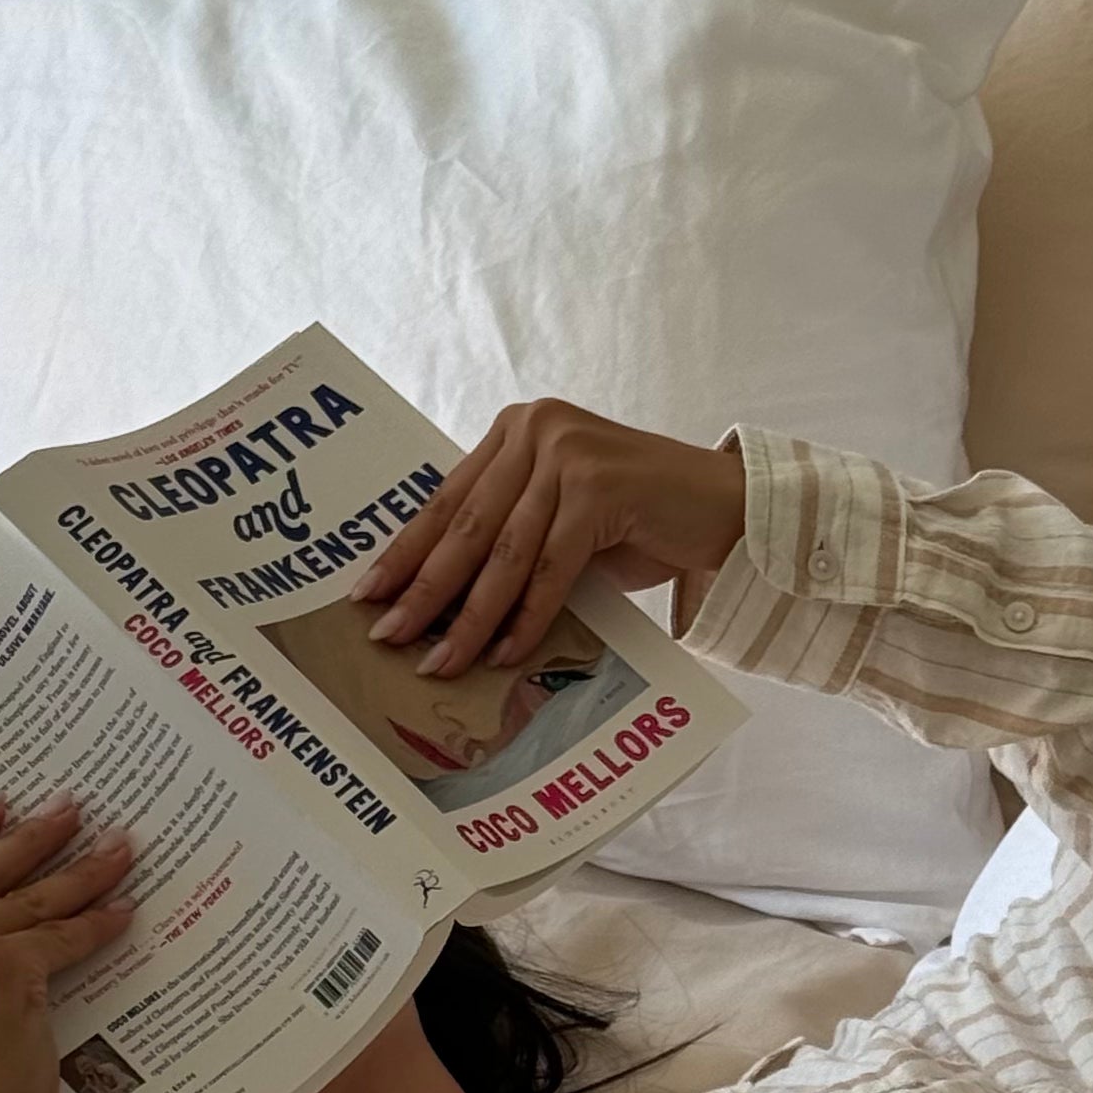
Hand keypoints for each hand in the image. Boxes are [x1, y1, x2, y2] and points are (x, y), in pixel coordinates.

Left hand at [353, 397, 747, 680]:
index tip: (368, 595)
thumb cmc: (640, 519)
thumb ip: (509, 533)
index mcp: (516, 429)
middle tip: (386, 637)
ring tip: (440, 663)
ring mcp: (569, 454)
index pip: (448, 500)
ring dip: (469, 618)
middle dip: (423, 591)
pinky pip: (550, 568)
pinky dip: (526, 618)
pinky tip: (503, 654)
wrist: (724, 508)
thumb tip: (437, 597)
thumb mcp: (560, 516)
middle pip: (466, 527)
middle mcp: (537, 429)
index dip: (406, 551)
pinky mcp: (600, 487)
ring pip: (504, 554)